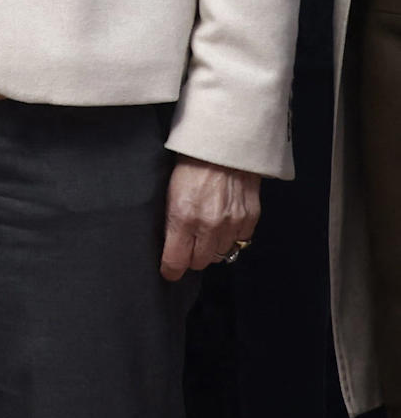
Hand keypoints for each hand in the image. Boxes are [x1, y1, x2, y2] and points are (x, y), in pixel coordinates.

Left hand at [164, 160, 260, 279]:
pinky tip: (223, 226)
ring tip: (205, 235)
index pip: (176, 260)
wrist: (224, 145)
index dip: (170, 270)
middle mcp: (208, 225)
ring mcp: (231, 224)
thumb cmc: (191, 162)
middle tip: (186, 249)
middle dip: (190, 258)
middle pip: (199, 262)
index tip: (168, 272)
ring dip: (211, 249)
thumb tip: (169, 240)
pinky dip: (231, 238)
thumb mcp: (168, 190)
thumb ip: (171, 218)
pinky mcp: (249, 219)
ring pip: (220, 255)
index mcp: (182, 217)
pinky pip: (240, 242)